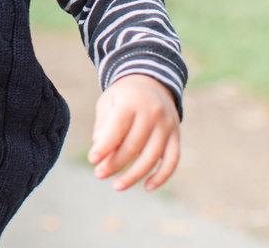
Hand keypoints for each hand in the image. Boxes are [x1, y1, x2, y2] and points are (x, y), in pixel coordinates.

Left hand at [87, 74, 180, 191]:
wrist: (152, 81)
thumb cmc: (124, 95)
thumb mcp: (108, 101)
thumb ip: (103, 124)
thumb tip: (99, 148)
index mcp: (132, 102)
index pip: (117, 128)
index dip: (104, 147)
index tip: (92, 160)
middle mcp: (152, 113)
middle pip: (133, 146)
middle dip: (114, 164)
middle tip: (99, 174)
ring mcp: (167, 125)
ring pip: (152, 157)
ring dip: (134, 176)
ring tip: (117, 185)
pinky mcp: (176, 135)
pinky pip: (172, 160)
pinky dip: (162, 176)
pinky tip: (147, 187)